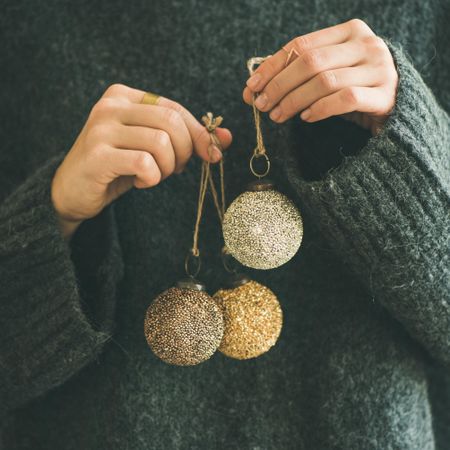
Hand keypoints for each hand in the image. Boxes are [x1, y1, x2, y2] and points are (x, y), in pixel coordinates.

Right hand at [51, 84, 231, 239]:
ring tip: (155, 175)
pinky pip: (145, 163)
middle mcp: (110, 106)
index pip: (175, 109)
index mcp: (124, 96)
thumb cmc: (118, 166)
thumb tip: (227, 138)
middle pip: (171, 121)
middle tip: (177, 168)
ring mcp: (101, 129)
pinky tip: (141, 182)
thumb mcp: (153, 147)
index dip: (200, 133)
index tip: (212, 154)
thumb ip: (186, 138)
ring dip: (168, 167)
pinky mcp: (97, 155)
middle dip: (186, 151)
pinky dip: (152, 178)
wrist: (74, 190)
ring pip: (161, 142)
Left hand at [242, 19, 398, 134]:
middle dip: (279, 85)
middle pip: (310, 62)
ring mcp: (379, 68)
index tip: (251, 87)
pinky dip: (319, 109)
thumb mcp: (325, 75)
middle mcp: (367, 44)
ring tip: (278, 116)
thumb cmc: (353, 89)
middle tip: (261, 105)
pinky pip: (345, 100)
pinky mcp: (384, 95)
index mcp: (349, 31)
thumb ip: (295, 75)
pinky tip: (305, 118)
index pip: (301, 45)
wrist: (397, 108)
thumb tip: (251, 89)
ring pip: (325, 81)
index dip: (272, 66)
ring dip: (294, 100)